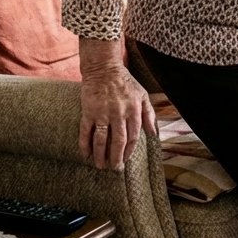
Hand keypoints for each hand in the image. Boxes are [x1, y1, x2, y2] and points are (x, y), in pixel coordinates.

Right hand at [79, 41, 156, 170]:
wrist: (104, 68)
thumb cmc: (125, 82)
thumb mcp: (142, 94)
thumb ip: (149, 114)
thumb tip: (153, 133)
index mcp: (134, 109)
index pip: (133, 136)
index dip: (129, 151)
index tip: (125, 160)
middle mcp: (119, 113)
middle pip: (118, 142)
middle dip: (115, 158)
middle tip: (113, 168)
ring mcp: (102, 113)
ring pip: (101, 140)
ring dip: (100, 156)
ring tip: (100, 166)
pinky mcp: (88, 111)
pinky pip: (85, 132)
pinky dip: (85, 145)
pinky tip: (85, 155)